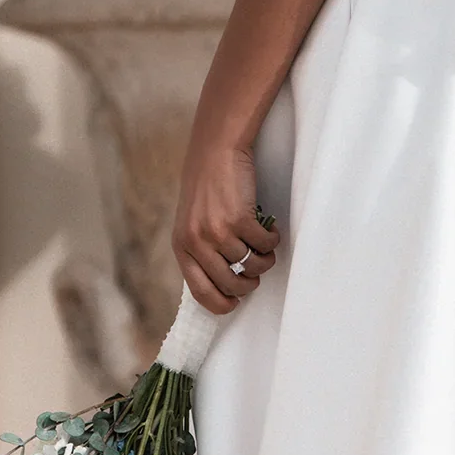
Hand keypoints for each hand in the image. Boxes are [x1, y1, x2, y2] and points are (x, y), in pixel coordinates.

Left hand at [172, 140, 278, 315]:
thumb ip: (201, 250)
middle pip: (230, 283)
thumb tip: (222, 282)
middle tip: (255, 273)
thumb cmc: (207, 187)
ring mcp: (219, 231)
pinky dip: (272, 240)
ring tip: (264, 247)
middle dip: (249, 284)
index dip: (221, 304)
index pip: (200, 291)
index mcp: (182, 246)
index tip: (234, 303)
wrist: (216, 151)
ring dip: (264, 260)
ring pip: (252, 265)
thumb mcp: (192, 223)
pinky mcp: (240, 218)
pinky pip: (264, 244)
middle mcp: (197, 242)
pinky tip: (269, 231)